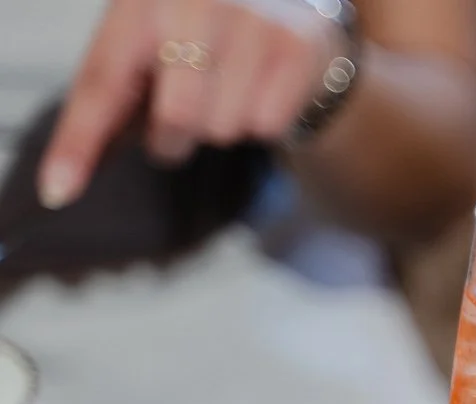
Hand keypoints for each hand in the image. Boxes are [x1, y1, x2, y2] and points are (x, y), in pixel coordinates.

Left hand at [39, 0, 342, 209]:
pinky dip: (263, 122)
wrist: (285, 8)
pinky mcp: (294, 48)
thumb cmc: (203, 35)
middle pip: (177, 118)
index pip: (102, 83)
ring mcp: (249, 23)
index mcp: (140, 3)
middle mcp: (193, 4)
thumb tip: (66, 179)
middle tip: (185, 116)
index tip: (59, 190)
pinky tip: (262, 90)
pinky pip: (267, 125)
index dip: (79, 142)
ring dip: (223, 126)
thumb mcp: (146, 47)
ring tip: (231, 91)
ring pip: (224, 127)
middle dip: (177, 137)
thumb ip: (112, 103)